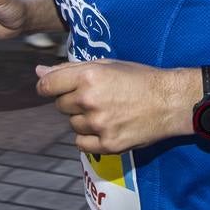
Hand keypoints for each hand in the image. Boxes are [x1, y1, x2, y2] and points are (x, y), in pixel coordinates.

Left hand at [36, 60, 191, 153]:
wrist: (170, 101)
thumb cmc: (139, 78)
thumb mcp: (107, 65)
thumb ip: (70, 69)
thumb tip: (39, 71)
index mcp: (88, 76)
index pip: (47, 86)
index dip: (48, 87)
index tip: (55, 88)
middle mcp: (89, 100)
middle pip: (60, 105)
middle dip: (72, 101)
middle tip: (97, 97)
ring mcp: (98, 125)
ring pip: (72, 124)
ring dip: (83, 119)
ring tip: (108, 111)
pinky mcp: (107, 145)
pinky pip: (81, 143)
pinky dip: (89, 137)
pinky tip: (107, 126)